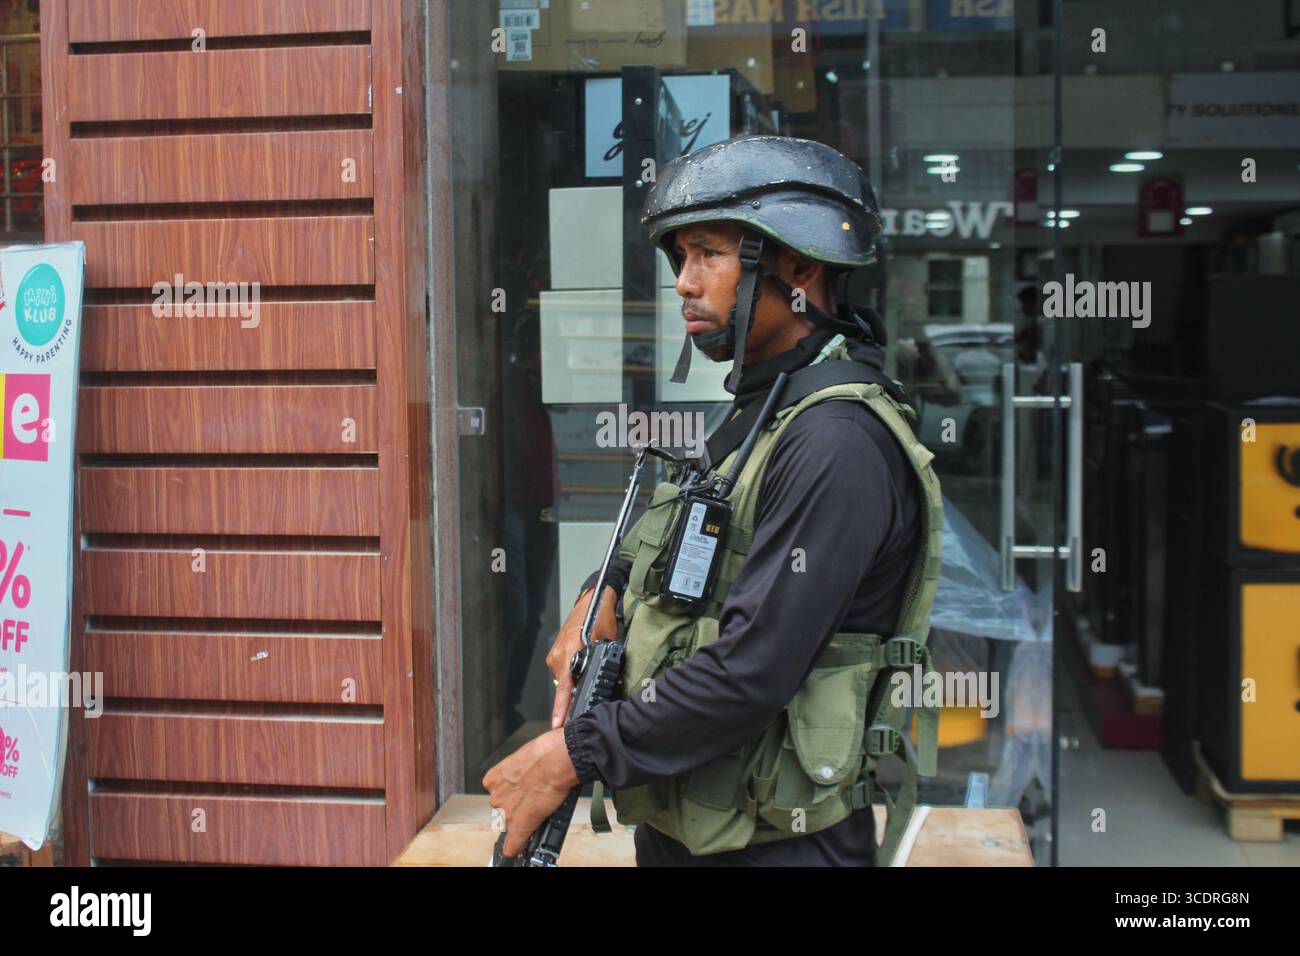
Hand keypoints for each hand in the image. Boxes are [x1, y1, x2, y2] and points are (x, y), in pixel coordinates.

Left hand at [482, 728, 580, 858]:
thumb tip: (528, 775)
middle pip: (503, 810)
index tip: (518, 797)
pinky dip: (516, 845)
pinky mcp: (519, 825)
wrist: (556, 760)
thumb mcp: (524, 758)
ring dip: (520, 821)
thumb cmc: (545, 753)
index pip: (497, 795)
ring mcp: (507, 812)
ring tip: (538, 810)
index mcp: (494, 779)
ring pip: (510, 824)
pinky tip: (517, 848)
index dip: (511, 796)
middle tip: (532, 801)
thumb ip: (520, 772)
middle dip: (515, 807)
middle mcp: (496, 797)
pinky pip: (513, 843)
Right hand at [545, 585, 618, 728]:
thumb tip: (609, 679)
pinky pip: (564, 669)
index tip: (557, 724)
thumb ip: (605, 660)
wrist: (593, 597)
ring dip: (574, 682)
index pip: (564, 687)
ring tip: (588, 678)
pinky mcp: (556, 652)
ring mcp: (555, 654)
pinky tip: (582, 670)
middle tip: (586, 704)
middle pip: (565, 686)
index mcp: (570, 652)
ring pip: (565, 678)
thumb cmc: (602, 615)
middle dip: (574, 697)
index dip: (561, 708)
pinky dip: (572, 673)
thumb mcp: (609, 638)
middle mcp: (558, 655)